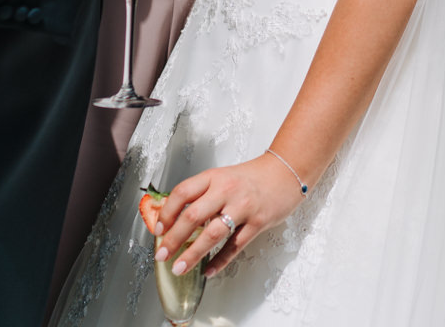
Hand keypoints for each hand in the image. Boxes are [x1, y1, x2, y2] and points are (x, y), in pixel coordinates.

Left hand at [150, 154, 304, 278]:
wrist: (285, 173)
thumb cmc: (252, 177)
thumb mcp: (223, 177)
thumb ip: (202, 195)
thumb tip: (175, 220)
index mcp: (214, 177)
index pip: (182, 193)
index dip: (166, 213)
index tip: (158, 230)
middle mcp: (226, 190)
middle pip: (193, 216)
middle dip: (173, 239)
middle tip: (162, 255)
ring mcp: (243, 207)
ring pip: (212, 234)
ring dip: (193, 254)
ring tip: (179, 267)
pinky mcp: (258, 222)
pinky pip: (235, 246)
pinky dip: (220, 261)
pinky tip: (209, 270)